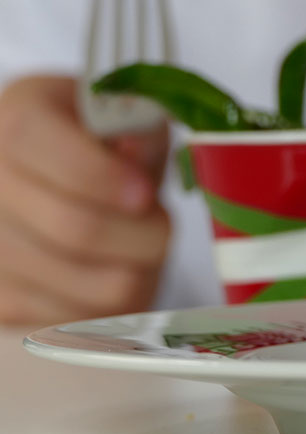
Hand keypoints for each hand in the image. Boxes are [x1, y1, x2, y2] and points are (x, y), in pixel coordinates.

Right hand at [0, 75, 170, 323]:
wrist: (74, 194)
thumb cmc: (110, 152)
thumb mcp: (131, 121)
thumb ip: (138, 130)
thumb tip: (135, 156)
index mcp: (18, 115)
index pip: (34, 142)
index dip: (98, 175)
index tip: (145, 194)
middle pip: (74, 227)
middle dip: (142, 232)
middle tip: (159, 223)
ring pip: (91, 283)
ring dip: (137, 268)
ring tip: (137, 244)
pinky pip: (82, 318)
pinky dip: (112, 301)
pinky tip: (109, 270)